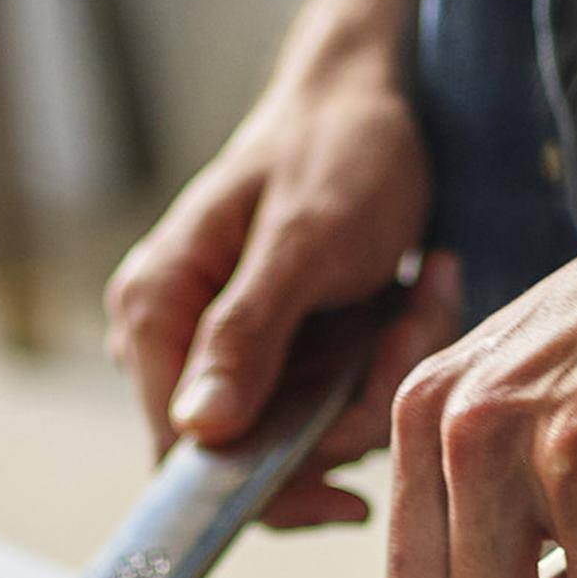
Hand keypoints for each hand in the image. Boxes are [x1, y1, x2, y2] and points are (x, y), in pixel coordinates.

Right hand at [104, 0, 454, 527]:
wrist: (375, 98)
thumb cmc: (336, 151)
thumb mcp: (302, 240)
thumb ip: (245, 334)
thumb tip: (198, 430)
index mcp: (154, 313)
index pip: (186, 457)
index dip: (270, 479)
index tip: (353, 457)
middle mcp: (176, 345)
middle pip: (255, 457)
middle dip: (349, 414)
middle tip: (411, 327)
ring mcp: (228, 356)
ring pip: (308, 438)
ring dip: (382, 382)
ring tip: (422, 296)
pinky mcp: (278, 359)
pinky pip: (334, 409)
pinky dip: (387, 367)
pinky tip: (416, 298)